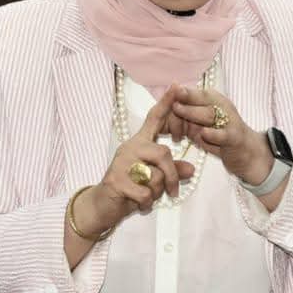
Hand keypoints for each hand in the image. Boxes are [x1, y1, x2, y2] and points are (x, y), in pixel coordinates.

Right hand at [74, 86, 195, 233]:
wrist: (101, 206)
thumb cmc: (129, 190)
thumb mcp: (153, 180)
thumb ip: (171, 171)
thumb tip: (191, 169)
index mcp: (138, 143)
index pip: (153, 119)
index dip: (166, 104)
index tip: (176, 86)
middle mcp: (129, 148)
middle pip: (163, 153)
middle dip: (172, 175)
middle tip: (174, 192)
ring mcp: (121, 163)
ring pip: (155, 176)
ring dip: (156, 192)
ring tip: (145, 196)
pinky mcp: (116, 180)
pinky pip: (145, 192)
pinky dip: (146, 203)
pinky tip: (138, 204)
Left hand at [171, 86, 273, 184]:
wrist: (246, 153)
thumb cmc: (219, 136)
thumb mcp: (201, 124)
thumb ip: (186, 116)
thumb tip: (165, 108)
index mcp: (214, 101)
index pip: (197, 93)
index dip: (183, 93)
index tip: (169, 91)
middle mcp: (222, 107)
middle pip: (202, 100)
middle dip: (185, 100)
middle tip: (171, 102)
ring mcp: (229, 122)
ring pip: (210, 114)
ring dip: (192, 113)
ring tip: (178, 110)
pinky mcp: (234, 138)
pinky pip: (224, 134)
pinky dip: (213, 134)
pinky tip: (203, 133)